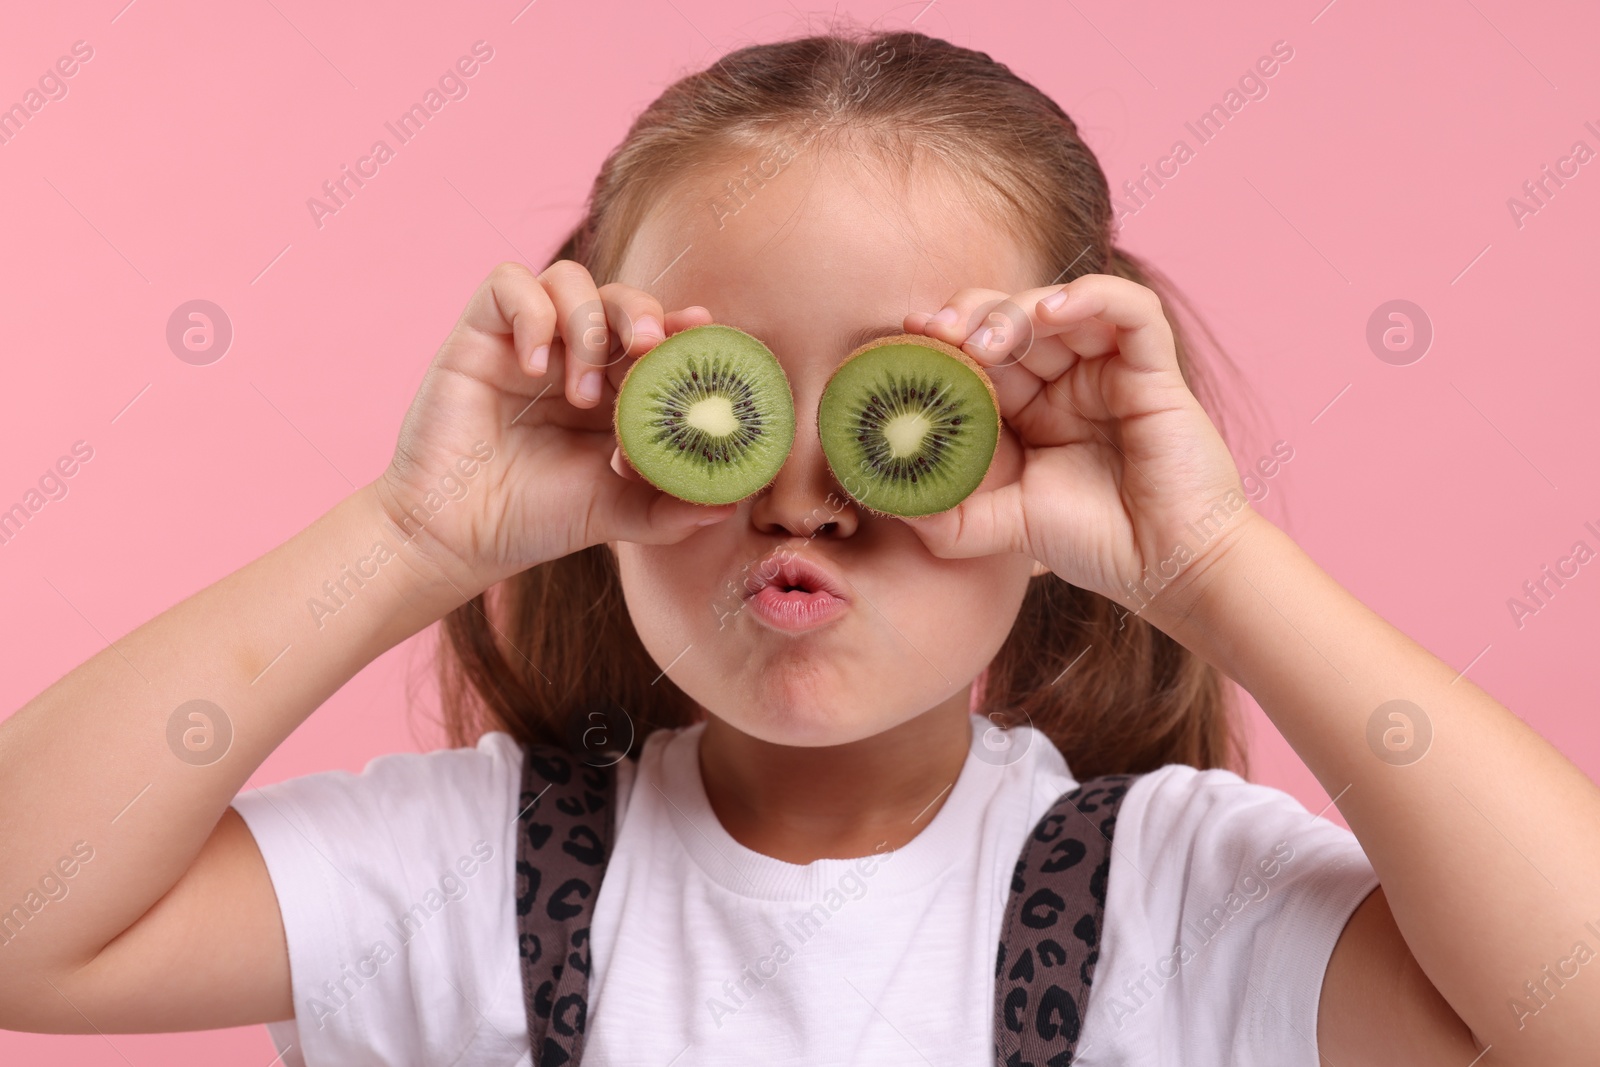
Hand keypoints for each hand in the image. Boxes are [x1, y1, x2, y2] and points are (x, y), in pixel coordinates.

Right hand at [374, 261, 734, 594]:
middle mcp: (575, 355)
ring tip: (582, 393)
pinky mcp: (479, 334)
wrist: (457, 536)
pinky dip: (532, 314)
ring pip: (570, 279)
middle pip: (620, 296)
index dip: (682, 326)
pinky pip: (508, 284)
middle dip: (642, 312)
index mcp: (617, 387)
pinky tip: (536, 368)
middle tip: (648, 346)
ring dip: (587, 323)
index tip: (703, 329)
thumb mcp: (620, 515)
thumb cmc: (538, 520)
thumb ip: (673, 509)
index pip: (657, 334)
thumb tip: (731, 500)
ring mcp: (527, 340)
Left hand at [901, 273, 1259, 626]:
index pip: (984, 352)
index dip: (946, 338)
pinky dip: (1090, 296)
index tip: (909, 337)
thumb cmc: (1098, 545)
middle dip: (971, 315)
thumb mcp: (1004, 527)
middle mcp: (1070, 381)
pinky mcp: (1155, 369)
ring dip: (1018, 308)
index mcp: (1034, 409)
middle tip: (936, 330)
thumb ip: (950, 515)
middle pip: (1015, 318)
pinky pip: (1128, 309)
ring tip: (987, 338)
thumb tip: (885, 497)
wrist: (1167, 569)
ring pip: (1062, 305)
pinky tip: (1052, 311)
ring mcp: (1113, 371)